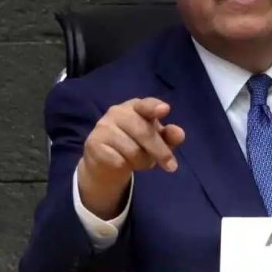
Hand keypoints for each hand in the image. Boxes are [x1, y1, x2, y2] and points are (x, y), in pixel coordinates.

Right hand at [77, 98, 184, 218]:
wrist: (106, 162)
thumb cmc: (136, 144)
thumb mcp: (156, 140)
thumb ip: (169, 136)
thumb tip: (179, 134)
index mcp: (136, 106)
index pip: (146, 104)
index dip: (154, 107)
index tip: (165, 110)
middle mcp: (117, 112)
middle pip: (144, 132)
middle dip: (160, 151)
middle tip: (171, 166)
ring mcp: (103, 127)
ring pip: (133, 150)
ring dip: (142, 162)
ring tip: (140, 162)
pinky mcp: (93, 144)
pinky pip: (118, 161)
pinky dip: (126, 167)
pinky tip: (123, 164)